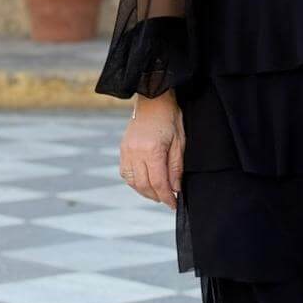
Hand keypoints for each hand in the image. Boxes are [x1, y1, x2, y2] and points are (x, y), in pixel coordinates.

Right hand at [119, 93, 183, 209]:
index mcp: (152, 149)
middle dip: (157, 197)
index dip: (167, 197)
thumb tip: (175, 188)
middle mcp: (136, 152)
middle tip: (168, 201)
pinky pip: (125, 173)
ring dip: (145, 192)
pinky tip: (145, 183)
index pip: (158, 182)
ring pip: (132, 182)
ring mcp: (126, 150)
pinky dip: (135, 182)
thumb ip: (176, 167)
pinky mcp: (122, 149)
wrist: (153, 99)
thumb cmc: (170, 118)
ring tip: (157, 194)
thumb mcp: (180, 142)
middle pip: (144, 185)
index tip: (174, 204)